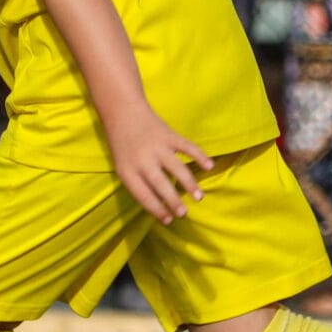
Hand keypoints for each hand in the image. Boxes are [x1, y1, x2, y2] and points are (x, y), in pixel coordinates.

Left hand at [102, 103, 213, 224]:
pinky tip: (209, 166)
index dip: (157, 209)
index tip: (169, 220)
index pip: (143, 195)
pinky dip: (200, 156)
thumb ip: (138, 183)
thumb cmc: (122, 145)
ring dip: (189, 184)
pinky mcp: (169, 135)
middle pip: (161, 185)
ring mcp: (157, 146)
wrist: (122, 111)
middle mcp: (142, 160)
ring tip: (199, 197)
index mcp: (127, 171)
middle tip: (184, 214)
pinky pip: (187, 147)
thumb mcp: (122, 166)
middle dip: (173, 201)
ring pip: (177, 169)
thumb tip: (161, 205)